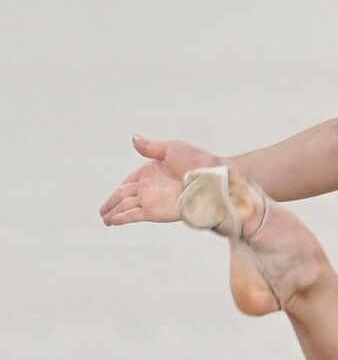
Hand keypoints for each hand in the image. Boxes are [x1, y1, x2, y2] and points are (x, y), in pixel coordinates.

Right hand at [99, 134, 222, 225]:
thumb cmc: (198, 161)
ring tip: (104, 219)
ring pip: (127, 206)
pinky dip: (123, 218)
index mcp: (152, 171)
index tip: (113, 193)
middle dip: (113, 203)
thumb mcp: (171, 149)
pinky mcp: (156, 211)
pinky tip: (113, 221)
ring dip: (114, 212)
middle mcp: (151, 187)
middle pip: (125, 195)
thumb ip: (150, 148)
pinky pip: (134, 215)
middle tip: (102, 211)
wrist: (214, 179)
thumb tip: (134, 137)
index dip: (120, 187)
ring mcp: (152, 200)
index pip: (130, 181)